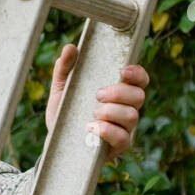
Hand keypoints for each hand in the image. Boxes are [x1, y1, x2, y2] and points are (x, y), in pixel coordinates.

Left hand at [45, 43, 148, 162]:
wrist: (55, 142)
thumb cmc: (64, 113)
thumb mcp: (61, 89)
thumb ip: (65, 68)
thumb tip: (70, 48)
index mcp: (118, 92)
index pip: (139, 81)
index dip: (138, 74)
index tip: (123, 71)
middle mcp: (125, 109)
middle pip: (139, 96)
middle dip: (119, 92)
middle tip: (98, 94)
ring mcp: (124, 129)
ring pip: (133, 116)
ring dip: (111, 112)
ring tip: (92, 113)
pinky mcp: (117, 147)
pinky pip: (123, 138)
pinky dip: (108, 131)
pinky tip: (91, 127)